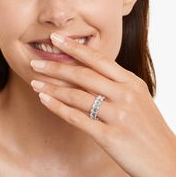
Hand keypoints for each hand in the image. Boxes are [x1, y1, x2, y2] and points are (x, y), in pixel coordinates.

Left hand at [30, 33, 175, 176]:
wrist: (166, 159)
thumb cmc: (147, 125)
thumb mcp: (136, 96)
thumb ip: (114, 83)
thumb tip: (88, 72)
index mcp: (130, 82)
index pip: (97, 59)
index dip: (74, 47)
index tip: (56, 38)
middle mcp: (124, 94)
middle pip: (83, 75)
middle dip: (56, 67)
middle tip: (35, 63)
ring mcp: (117, 115)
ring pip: (76, 96)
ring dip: (51, 88)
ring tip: (34, 82)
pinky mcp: (110, 136)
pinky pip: (77, 118)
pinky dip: (57, 107)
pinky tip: (44, 99)